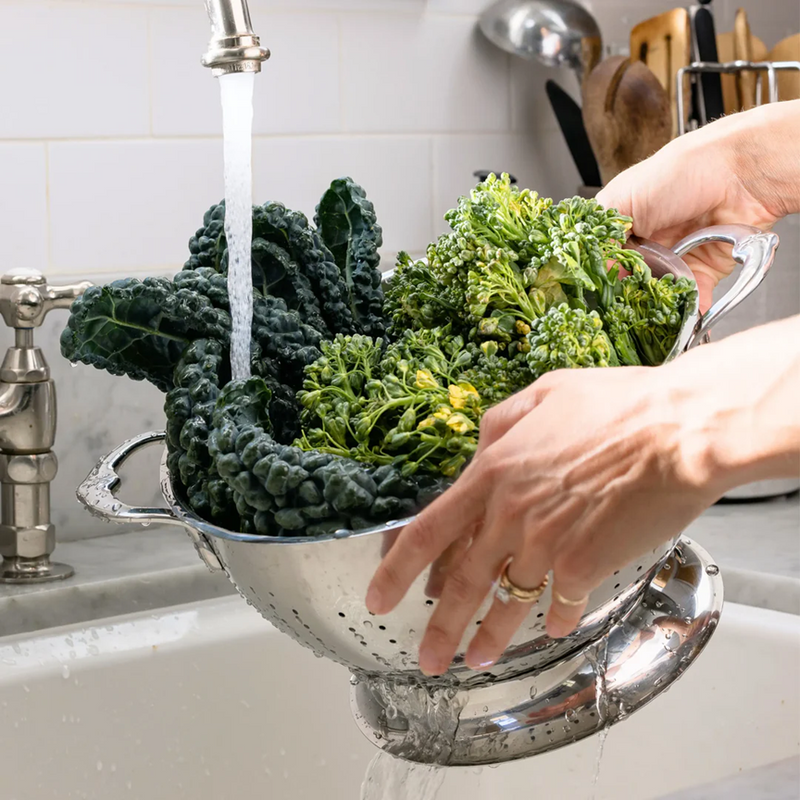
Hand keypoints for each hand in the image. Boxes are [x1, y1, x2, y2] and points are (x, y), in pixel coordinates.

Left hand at [365, 316, 799, 676]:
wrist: (677, 430)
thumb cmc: (615, 405)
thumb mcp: (542, 394)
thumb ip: (500, 423)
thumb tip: (481, 447)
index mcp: (492, 472)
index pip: (428, 530)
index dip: (396, 569)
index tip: (378, 598)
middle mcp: (510, 516)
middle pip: (461, 582)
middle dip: (439, 626)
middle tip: (425, 658)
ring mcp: (546, 545)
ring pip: (508, 601)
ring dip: (490, 637)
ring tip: (475, 661)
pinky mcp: (585, 566)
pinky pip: (562, 603)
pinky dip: (554, 619)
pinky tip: (550, 630)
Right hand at [598, 100, 799, 312]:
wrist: (738, 175)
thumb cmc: (679, 174)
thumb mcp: (622, 200)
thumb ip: (602, 238)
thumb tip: (594, 270)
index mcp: (623, 222)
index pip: (603, 257)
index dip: (598, 274)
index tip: (595, 291)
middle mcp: (647, 242)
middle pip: (628, 280)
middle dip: (626, 295)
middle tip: (622, 307)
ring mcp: (673, 258)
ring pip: (657, 293)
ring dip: (655, 306)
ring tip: (648, 316)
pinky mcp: (702, 271)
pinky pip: (690, 298)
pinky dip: (687, 309)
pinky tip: (681, 315)